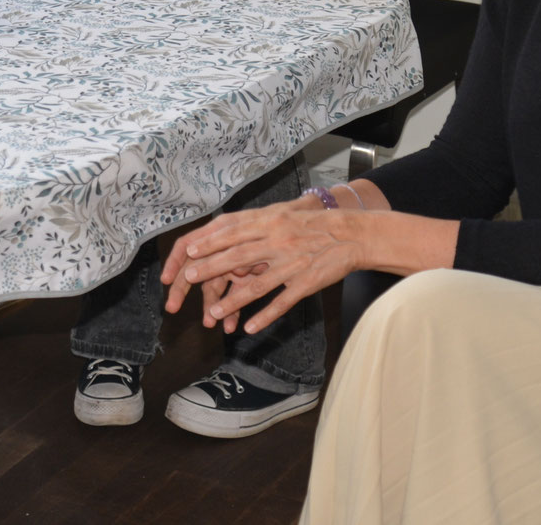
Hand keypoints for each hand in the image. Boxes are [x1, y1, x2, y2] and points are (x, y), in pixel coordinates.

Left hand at [160, 193, 359, 335]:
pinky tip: (249, 327)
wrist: (351, 234)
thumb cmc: (312, 223)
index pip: (232, 232)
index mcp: (270, 222)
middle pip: (238, 257)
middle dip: (211, 268)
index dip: (209, 243)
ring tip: (213, 314)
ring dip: (233, 301)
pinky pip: (282, 302)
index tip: (188, 252)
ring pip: (257, 285)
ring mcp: (292, 264)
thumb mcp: (282, 213)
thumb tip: (224, 226)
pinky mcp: (306, 283)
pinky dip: (265, 316)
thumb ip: (255, 222)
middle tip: (189, 279)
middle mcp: (278, 241)